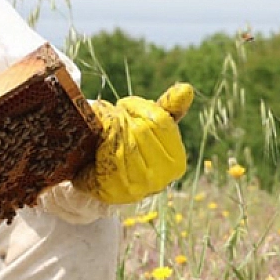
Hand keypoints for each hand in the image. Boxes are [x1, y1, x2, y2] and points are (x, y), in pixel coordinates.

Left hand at [75, 82, 194, 205]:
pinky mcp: (115, 190)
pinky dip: (101, 138)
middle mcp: (162, 178)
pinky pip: (110, 154)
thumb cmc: (124, 147)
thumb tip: (186, 89)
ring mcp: (139, 186)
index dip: (140, 107)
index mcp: (176, 162)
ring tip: (102, 117)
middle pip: (142, 130)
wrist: (92, 175)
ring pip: (126, 140)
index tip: (124, 104)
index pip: (161, 122)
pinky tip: (95, 133)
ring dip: (110, 124)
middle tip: (109, 110)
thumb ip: (167, 111)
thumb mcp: (147, 129)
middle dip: (123, 116)